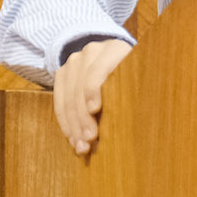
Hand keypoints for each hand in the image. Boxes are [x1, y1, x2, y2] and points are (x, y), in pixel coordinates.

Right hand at [53, 38, 131, 154]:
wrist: (115, 60)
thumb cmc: (134, 78)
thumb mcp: (138, 81)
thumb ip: (131, 95)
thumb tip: (126, 125)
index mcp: (115, 49)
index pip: (99, 70)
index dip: (94, 89)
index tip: (94, 110)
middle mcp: (92, 51)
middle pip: (81, 87)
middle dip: (84, 116)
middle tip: (90, 139)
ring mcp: (75, 60)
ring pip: (69, 96)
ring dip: (74, 125)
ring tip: (82, 146)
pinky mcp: (62, 72)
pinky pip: (59, 100)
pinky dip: (65, 121)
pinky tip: (72, 138)